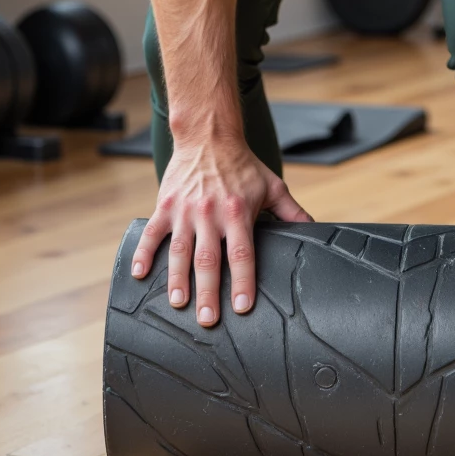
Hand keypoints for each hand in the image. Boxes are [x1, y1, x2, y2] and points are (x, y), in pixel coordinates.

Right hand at [130, 132, 313, 326]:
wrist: (208, 135)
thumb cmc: (242, 164)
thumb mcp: (272, 186)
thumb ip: (292, 212)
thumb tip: (315, 230)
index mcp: (238, 212)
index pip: (241, 254)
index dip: (242, 282)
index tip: (241, 307)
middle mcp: (210, 213)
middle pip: (208, 260)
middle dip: (207, 292)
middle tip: (207, 319)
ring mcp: (185, 211)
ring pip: (179, 251)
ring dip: (177, 280)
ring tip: (178, 303)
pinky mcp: (165, 205)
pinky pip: (152, 233)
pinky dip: (143, 254)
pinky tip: (139, 274)